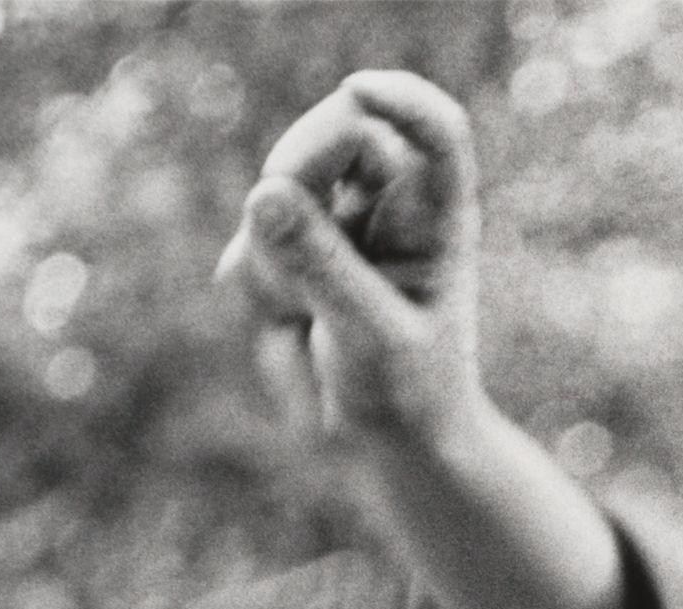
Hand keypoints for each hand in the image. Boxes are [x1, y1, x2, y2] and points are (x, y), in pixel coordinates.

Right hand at [224, 72, 489, 459]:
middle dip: (296, 175)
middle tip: (278, 224)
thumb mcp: (371, 337)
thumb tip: (266, 192)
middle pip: (333, 136)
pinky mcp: (285, 249)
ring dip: (276, 263)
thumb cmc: (407, 394)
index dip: (400, 99)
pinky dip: (257, 293)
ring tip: (308, 325)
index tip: (358, 90)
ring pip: (276, 195)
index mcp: (436, 217)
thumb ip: (322, 267)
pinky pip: (246, 247)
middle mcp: (388, 206)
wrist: (387, 444)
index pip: (433, 131)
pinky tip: (292, 334)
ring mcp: (332, 222)